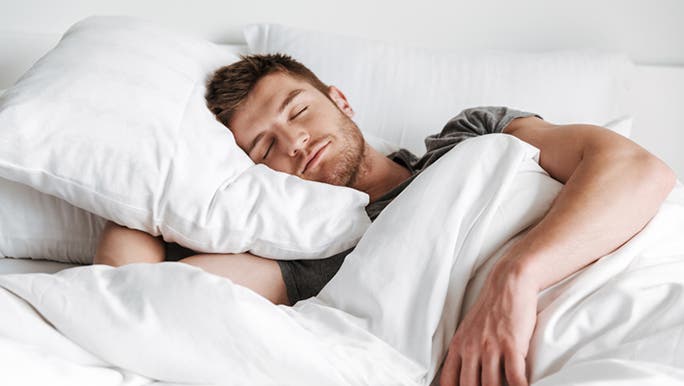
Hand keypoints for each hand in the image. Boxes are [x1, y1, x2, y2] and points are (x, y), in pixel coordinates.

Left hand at [439, 259, 538, 385]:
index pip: (448, 382)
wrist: (508, 284)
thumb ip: (464, 353)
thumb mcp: (468, 330)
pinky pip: (515, 378)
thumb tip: (465, 377)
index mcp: (458, 347)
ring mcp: (490, 347)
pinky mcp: (511, 345)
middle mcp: (471, 349)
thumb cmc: (491, 309)